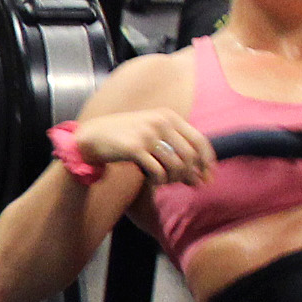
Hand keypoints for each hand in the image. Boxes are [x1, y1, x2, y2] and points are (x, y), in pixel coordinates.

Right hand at [77, 108, 217, 185]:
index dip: (207, 161)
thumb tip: (200, 176)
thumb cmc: (125, 138)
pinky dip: (160, 181)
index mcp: (168, 117)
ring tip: (167, 182)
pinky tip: (155, 181)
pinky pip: (158, 171)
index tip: (208, 175)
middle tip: (191, 184)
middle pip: (189, 156)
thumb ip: (175, 148)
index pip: (199, 140)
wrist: (93, 137)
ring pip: (175, 165)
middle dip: (191, 174)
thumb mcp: (152, 134)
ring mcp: (147, 135)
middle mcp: (160, 123)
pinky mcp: (134, 149)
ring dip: (174, 179)